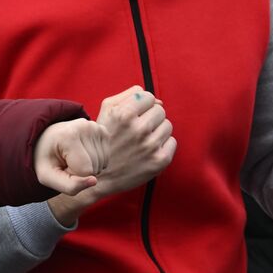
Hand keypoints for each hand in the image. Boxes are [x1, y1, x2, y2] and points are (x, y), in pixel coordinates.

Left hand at [33, 119, 107, 195]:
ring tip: (72, 156)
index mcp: (68, 135)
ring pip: (101, 164)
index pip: (85, 171)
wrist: (46, 140)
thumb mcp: (47, 177)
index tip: (60, 164)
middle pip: (94, 167)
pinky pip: (105, 159)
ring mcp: (95, 127)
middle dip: (80, 171)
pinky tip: (81, 153)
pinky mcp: (102, 130)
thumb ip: (68, 186)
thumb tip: (94, 181)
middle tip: (65, 160)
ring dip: (87, 167)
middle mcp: (85, 126)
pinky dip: (94, 161)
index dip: (72, 174)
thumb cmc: (46, 160)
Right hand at [49, 86, 175, 224]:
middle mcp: (138, 129)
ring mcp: (150, 146)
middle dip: (151, 117)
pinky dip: (163, 145)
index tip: (136, 115)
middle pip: (160, 111)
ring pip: (167, 125)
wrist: (100, 176)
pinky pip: (172, 142)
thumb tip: (158, 101)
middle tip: (138, 130)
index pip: (150, 97)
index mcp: (124, 114)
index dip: (143, 105)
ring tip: (142, 141)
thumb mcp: (106, 111)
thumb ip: (129, 96)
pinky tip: (148, 151)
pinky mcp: (160, 161)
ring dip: (157, 131)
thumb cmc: (104, 140)